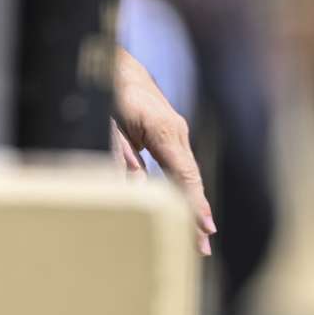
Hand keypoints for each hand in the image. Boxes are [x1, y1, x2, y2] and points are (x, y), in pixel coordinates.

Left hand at [112, 49, 215, 254]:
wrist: (118, 66)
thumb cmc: (111, 94)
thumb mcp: (109, 124)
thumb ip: (120, 155)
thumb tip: (134, 189)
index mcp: (164, 130)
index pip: (183, 173)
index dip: (193, 203)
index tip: (204, 227)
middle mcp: (177, 131)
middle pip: (191, 179)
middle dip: (197, 214)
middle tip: (202, 248)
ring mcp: (177, 132)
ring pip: (188, 175)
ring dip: (192, 205)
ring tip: (197, 239)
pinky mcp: (171, 135)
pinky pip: (181, 167)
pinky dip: (185, 190)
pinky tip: (186, 212)